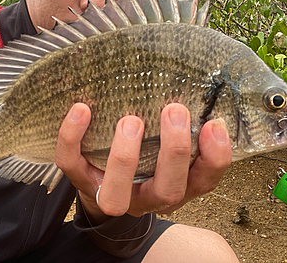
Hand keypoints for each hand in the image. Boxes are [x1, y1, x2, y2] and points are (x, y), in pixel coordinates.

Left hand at [55, 103, 231, 222]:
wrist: (105, 190)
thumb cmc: (147, 161)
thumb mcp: (170, 149)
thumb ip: (185, 130)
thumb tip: (196, 90)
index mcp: (177, 186)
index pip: (204, 180)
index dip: (214, 157)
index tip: (215, 124)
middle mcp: (148, 197)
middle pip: (168, 190)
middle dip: (173, 152)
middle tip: (174, 111)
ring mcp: (114, 194)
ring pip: (117, 195)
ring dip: (125, 158)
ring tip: (131, 121)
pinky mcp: (81, 181)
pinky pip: (71, 166)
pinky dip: (72, 138)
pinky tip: (81, 110)